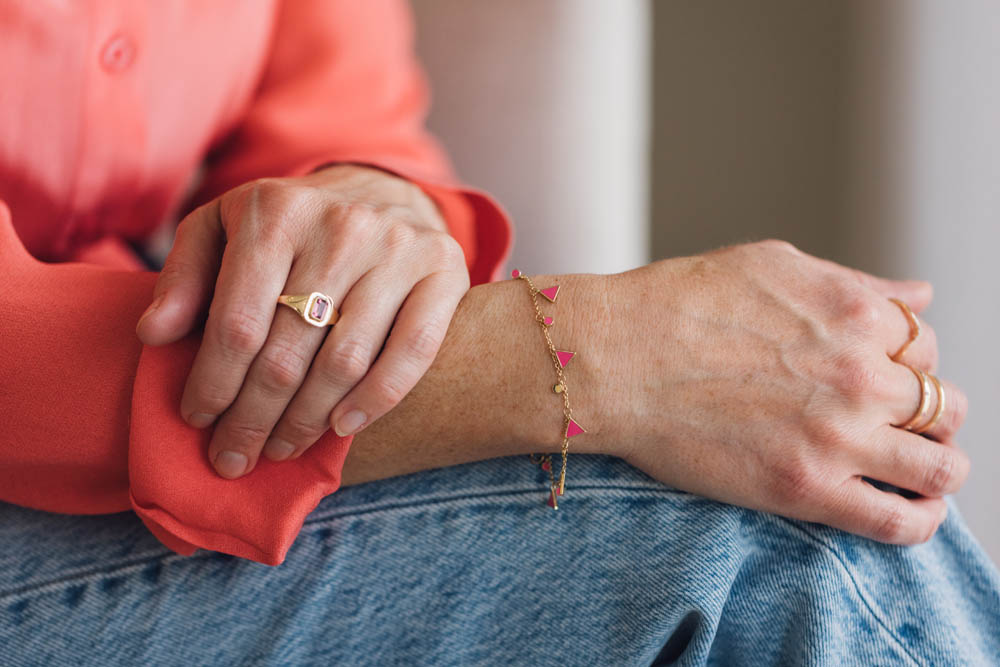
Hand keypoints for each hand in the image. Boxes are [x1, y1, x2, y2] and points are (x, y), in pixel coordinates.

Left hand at [135, 165, 469, 477]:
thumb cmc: (290, 225)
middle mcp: (342, 227)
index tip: (198, 420)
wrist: (380, 191)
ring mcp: (399, 249)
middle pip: (289, 350)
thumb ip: (184, 276)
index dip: (214, 383)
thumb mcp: (223, 228)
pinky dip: (378, 399)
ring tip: (281, 448)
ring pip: (346, 359)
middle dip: (254, 417)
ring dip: (308, 420)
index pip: (238, 321)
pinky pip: (413, 350)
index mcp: (277, 212)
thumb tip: (155, 334)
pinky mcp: (444, 271)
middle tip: (236, 456)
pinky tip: (344, 427)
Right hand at [597, 240, 968, 544]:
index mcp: (855, 314)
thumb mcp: (774, 266)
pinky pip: (899, 523)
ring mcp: (837, 435)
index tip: (883, 378)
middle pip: (945, 405)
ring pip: (941, 468)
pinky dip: (920, 522)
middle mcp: (860, 374)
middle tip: (901, 425)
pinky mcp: (805, 488)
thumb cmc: (678, 303)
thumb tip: (919, 298)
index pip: (927, 346)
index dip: (909, 364)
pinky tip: (912, 513)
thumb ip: (856, 285)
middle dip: (932, 413)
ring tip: (915, 473)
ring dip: (939, 469)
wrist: (615, 358)